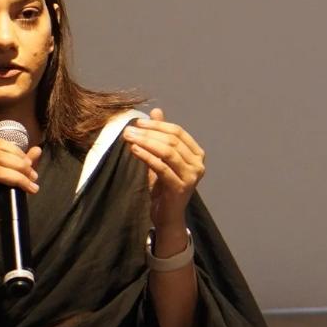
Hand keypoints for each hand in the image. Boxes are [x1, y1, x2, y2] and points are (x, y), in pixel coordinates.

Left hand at [126, 109, 206, 235]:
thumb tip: (156, 111)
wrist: (167, 215)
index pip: (178, 132)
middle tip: (128, 129)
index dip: (157, 125)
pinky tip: (134, 150)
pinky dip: (147, 156)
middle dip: (148, 133)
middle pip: (172, 141)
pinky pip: (162, 167)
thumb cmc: (164, 186)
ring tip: (128, 137)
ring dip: (145, 142)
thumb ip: (160, 136)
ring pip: (168, 152)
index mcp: (197, 154)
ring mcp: (191, 177)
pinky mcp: (180, 187)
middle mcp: (198, 164)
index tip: (137, 122)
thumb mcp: (161, 158)